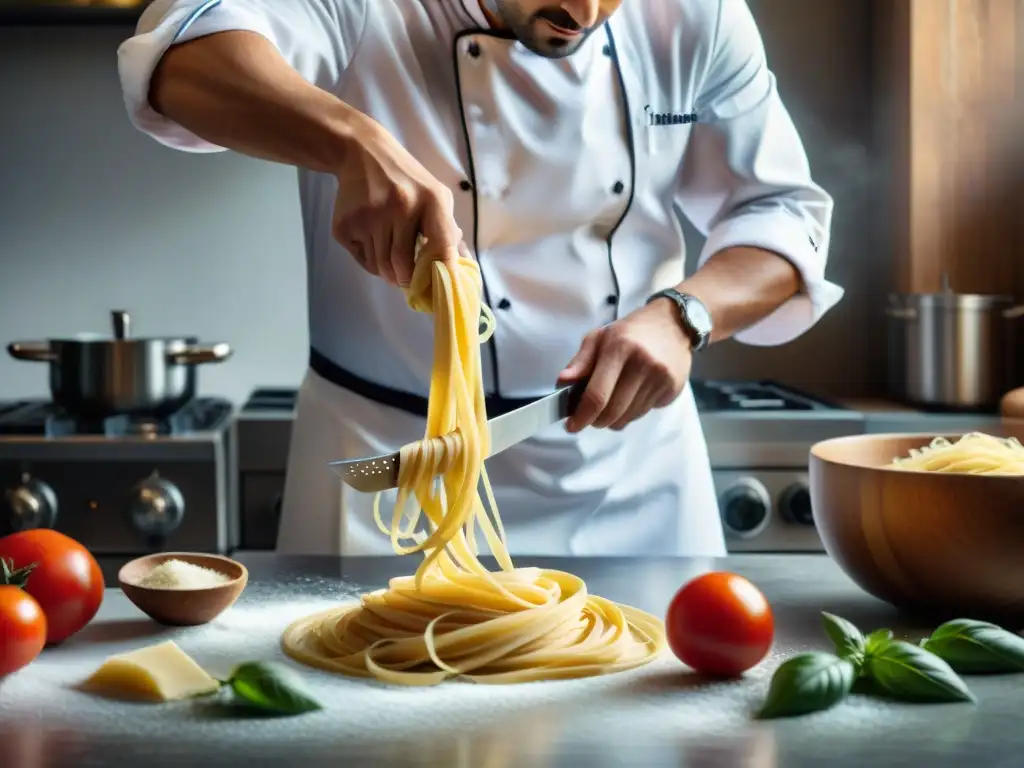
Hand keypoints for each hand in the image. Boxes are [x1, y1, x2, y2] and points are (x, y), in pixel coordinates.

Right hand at [332, 115, 462, 286]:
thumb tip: (462, 266)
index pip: (442, 245)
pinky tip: (372, 240)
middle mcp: (401, 206)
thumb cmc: (407, 179)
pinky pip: (361, 259)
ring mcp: (370, 216)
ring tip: (389, 256)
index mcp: (431, 199)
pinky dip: (369, 259)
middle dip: (405, 279)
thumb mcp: (435, 194)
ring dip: (387, 271)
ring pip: (380, 267)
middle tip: (406, 278)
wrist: (362, 153)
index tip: (439, 287)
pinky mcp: (345, 225)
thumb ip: (448, 229)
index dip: (442, 271)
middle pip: (403, 266)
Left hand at [558, 299, 692, 431]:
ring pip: (627, 417)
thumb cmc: (630, 332)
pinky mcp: (672, 388)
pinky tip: (630, 396)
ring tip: (609, 403)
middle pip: (612, 412)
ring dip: (612, 419)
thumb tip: (562, 383)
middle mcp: (643, 364)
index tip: (571, 425)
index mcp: (620, 348)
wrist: (673, 323)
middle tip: (588, 417)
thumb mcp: (599, 337)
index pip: (597, 395)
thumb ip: (580, 361)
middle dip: (595, 421)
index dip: (581, 416)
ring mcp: (660, 378)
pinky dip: (629, 413)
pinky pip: (643, 413)